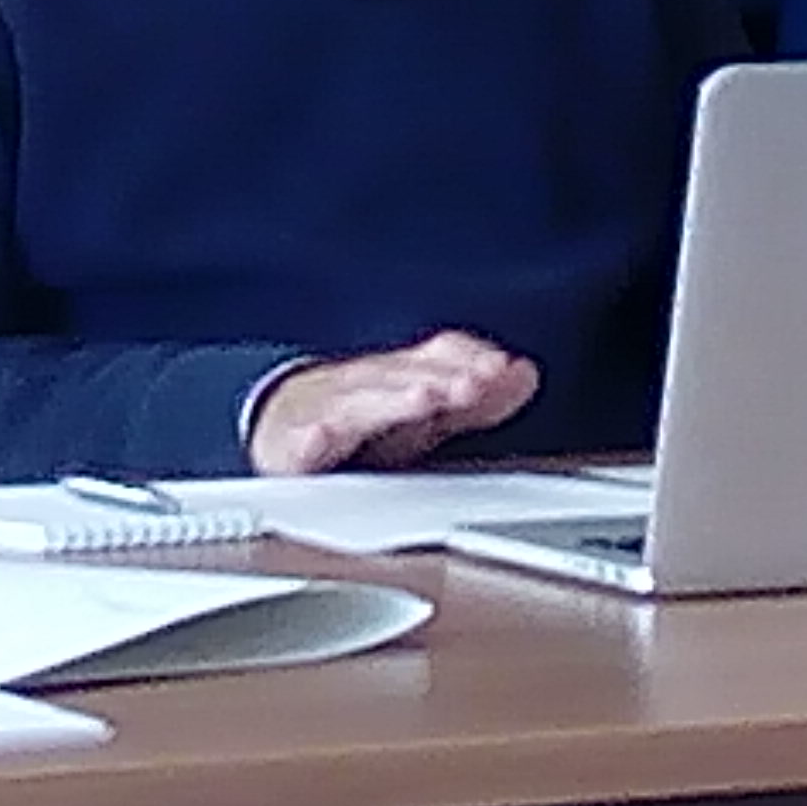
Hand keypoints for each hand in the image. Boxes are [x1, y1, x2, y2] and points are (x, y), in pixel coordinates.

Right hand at [246, 331, 541, 473]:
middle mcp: (367, 388)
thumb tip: (525, 375)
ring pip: (360, 404)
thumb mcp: (424, 412)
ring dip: (390, 401)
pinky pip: (299, 444)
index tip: (500, 371)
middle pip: (402, 378)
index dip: (468, 361)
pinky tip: (321, 438)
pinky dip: (310, 439)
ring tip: (422, 400)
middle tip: (471, 386)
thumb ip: (475, 399)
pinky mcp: (290, 448)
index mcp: (402, 377)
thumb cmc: (363, 420)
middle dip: (438, 380)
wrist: (281, 427)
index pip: (437, 357)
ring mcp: (327, 414)